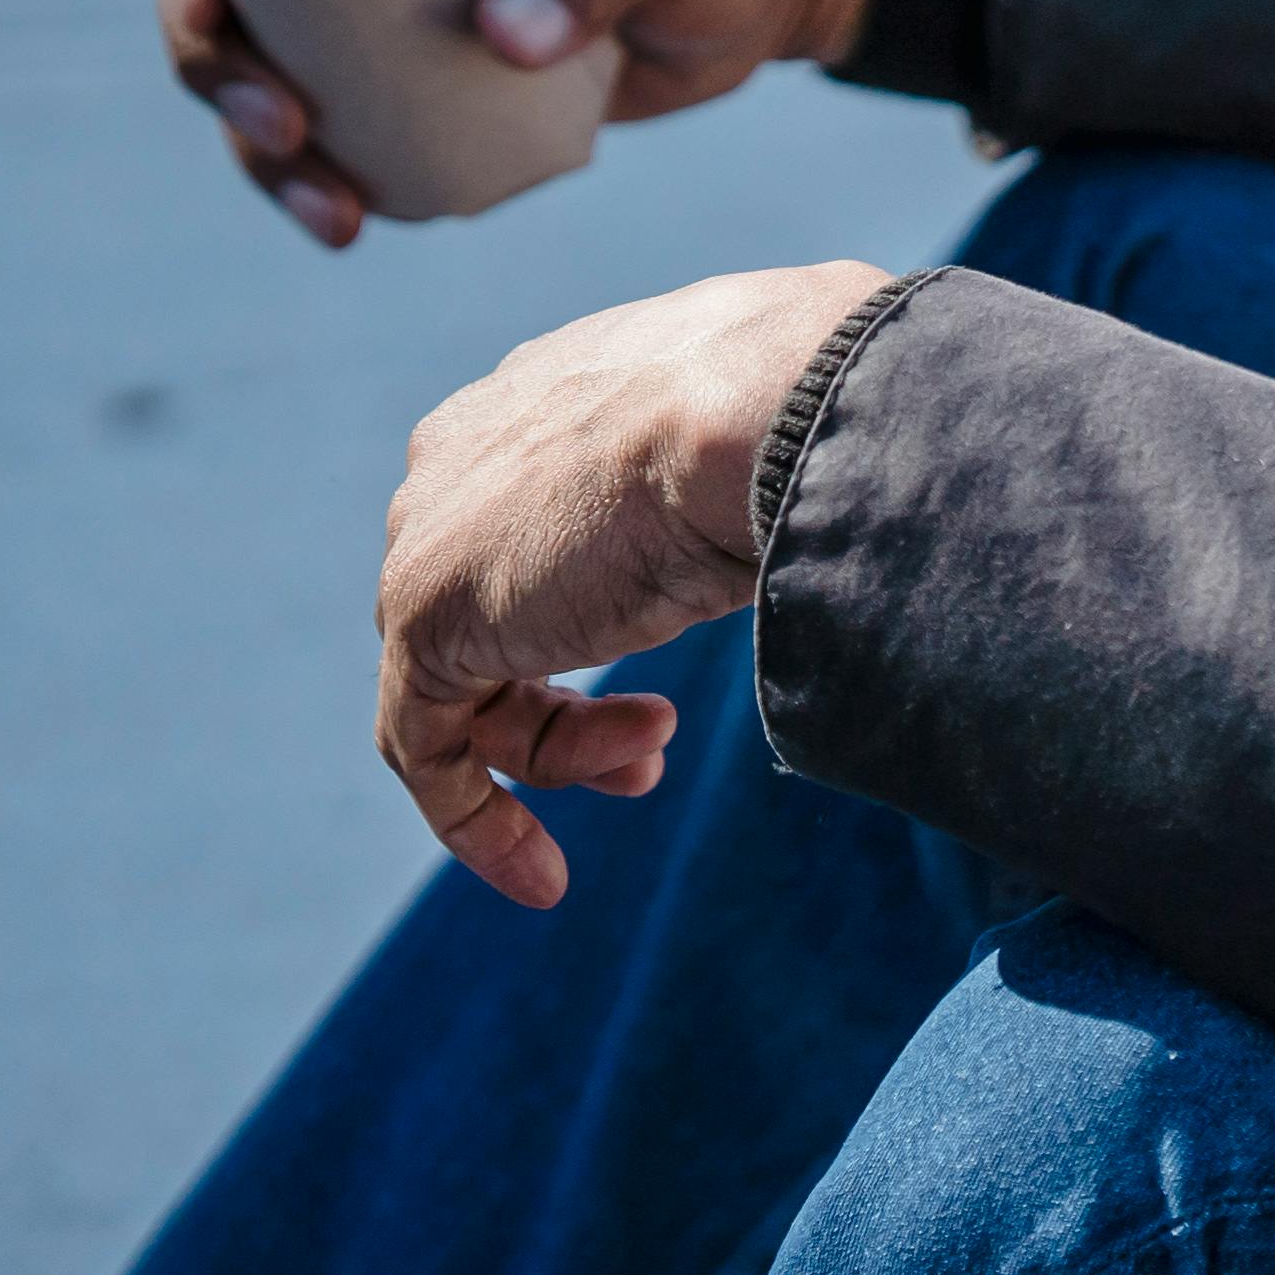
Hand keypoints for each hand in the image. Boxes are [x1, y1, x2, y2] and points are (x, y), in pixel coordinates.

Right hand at [146, 0, 895, 247]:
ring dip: (261, 140)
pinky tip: (348, 221)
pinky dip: (324, 173)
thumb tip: (499, 40)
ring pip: (271, 61)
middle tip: (282, 127)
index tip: (206, 3)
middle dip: (213, 61)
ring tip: (328, 208)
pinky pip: (343, 120)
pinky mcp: (433, 67)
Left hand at [372, 262, 896, 906]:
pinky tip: (543, 879)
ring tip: (655, 754)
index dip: (593, 619)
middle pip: (492, 612)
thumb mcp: (771, 442)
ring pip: (467, 683)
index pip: (533, 532)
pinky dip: (476, 818)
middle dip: (571, 699)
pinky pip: (421, 744)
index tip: (666, 680)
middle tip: (660, 740)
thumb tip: (853, 489)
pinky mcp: (423, 613)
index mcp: (544, 396)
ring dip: (565, 751)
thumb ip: (747, 478)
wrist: (773, 399)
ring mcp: (434, 530)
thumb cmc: (811, 404)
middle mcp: (471, 451)